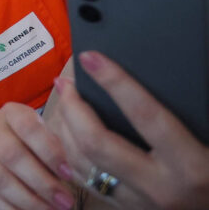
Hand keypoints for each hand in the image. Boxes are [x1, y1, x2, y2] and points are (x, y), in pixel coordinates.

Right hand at [0, 101, 76, 209]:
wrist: (11, 151)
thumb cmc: (37, 146)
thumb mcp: (50, 139)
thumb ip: (58, 149)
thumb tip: (69, 172)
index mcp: (11, 112)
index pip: (27, 127)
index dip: (49, 151)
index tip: (68, 174)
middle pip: (11, 155)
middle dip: (41, 183)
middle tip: (64, 201)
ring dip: (28, 200)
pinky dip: (9, 208)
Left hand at [53, 52, 208, 208]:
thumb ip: (189, 111)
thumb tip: (157, 72)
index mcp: (190, 166)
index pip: (145, 115)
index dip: (115, 82)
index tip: (91, 58)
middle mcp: (161, 187)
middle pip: (97, 142)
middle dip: (73, 107)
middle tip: (66, 82)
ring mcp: (141, 203)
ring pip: (83, 163)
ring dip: (65, 128)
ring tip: (63, 101)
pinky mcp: (128, 209)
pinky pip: (86, 181)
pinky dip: (70, 153)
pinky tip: (67, 133)